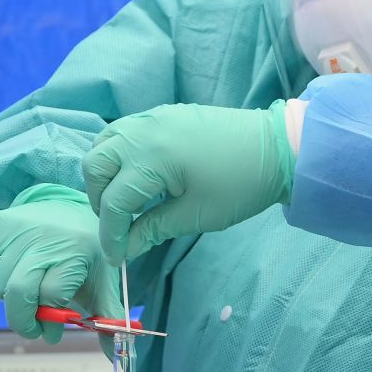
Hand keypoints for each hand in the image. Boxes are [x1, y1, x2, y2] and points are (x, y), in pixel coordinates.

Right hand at [0, 184, 121, 342]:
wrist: (72, 212)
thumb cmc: (87, 255)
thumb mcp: (102, 283)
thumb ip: (107, 319)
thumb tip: (115, 357)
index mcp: (75, 250)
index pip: (52, 296)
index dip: (51, 322)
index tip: (53, 332)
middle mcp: (45, 236)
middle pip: (19, 291)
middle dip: (23, 319)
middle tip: (33, 327)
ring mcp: (18, 228)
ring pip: (0, 284)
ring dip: (13, 299)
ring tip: (32, 291)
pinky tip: (16, 272)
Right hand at [81, 101, 294, 264]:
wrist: (276, 147)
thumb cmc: (241, 184)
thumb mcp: (196, 214)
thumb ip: (154, 228)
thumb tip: (125, 248)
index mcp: (151, 157)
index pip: (113, 201)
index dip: (111, 234)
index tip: (117, 257)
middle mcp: (143, 131)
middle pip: (95, 166)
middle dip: (99, 200)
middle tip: (119, 225)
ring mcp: (152, 117)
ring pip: (104, 143)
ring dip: (104, 173)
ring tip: (124, 200)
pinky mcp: (162, 113)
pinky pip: (123, 131)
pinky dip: (118, 153)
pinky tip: (136, 175)